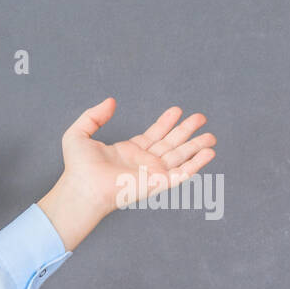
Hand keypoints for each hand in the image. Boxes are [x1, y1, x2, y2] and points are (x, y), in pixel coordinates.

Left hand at [38, 98, 217, 250]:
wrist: (83, 186)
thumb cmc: (78, 167)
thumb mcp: (79, 134)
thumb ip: (93, 115)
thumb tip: (110, 101)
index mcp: (128, 151)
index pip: (153, 134)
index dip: (166, 122)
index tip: (177, 110)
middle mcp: (142, 162)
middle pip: (171, 144)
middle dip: (187, 130)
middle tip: (201, 116)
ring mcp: (151, 173)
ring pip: (180, 157)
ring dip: (197, 146)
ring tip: (211, 135)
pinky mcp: (158, 183)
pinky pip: (182, 173)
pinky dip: (197, 164)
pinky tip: (209, 153)